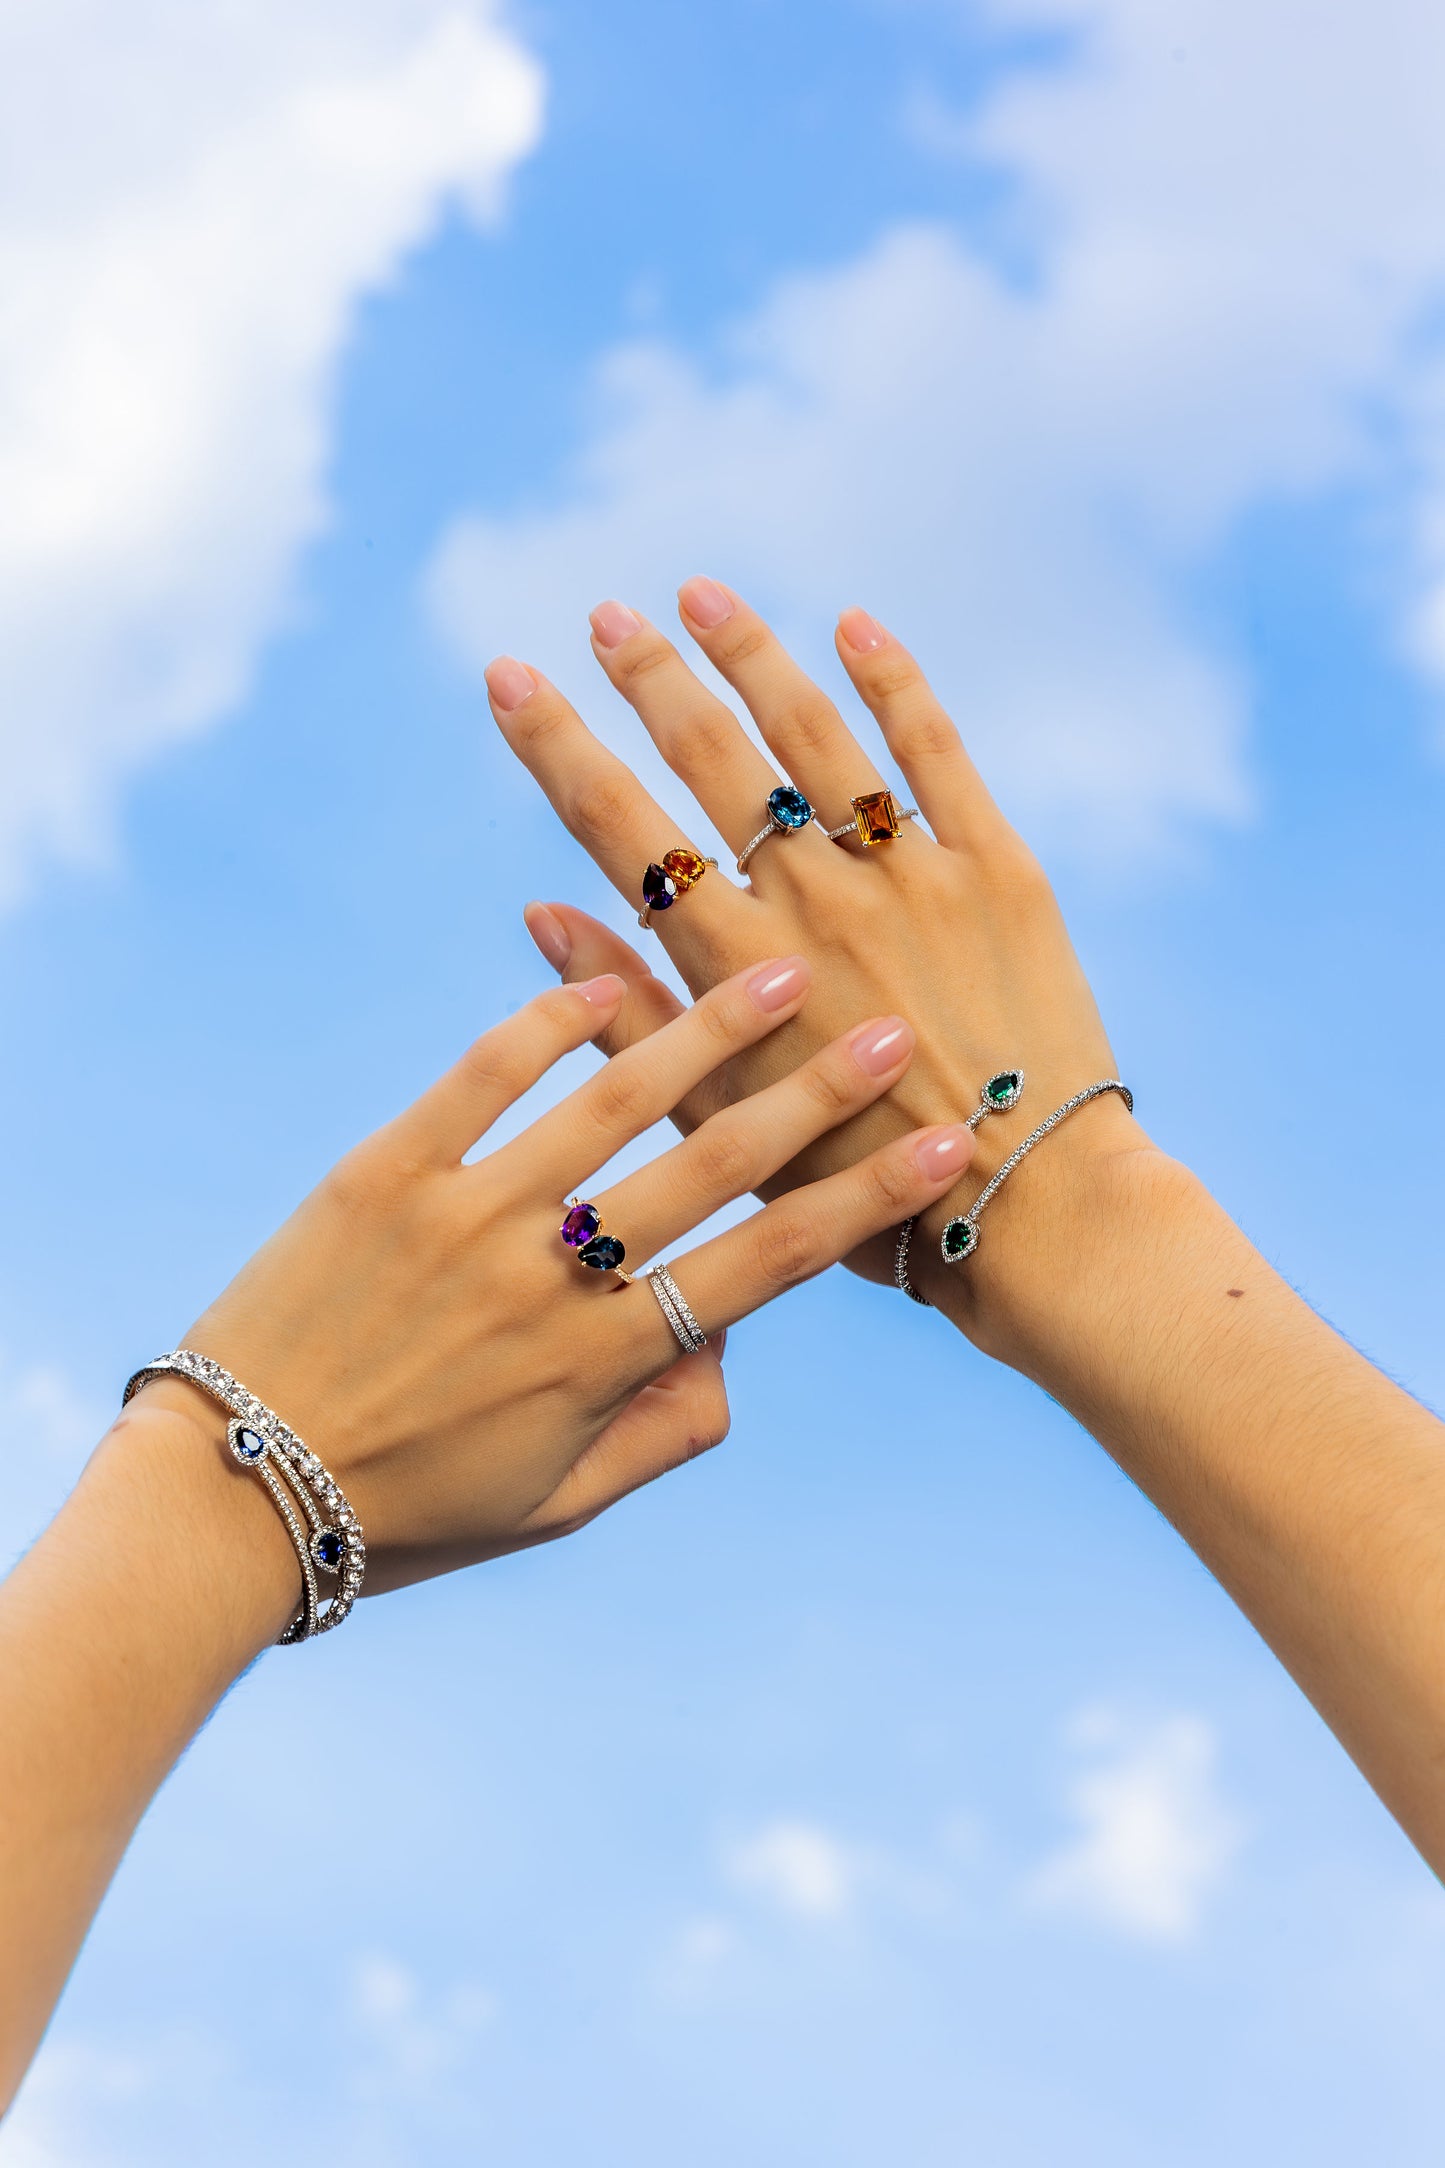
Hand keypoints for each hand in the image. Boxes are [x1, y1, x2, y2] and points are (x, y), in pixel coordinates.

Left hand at [131, 958, 972, 1611]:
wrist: (227, 1494)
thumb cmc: (406, 1510)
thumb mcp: (556, 1506)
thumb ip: (664, 1430)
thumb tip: (735, 1341)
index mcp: (599, 1364)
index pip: (765, 1268)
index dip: (866, 1206)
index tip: (950, 1155)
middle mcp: (547, 1278)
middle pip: (710, 1169)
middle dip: (815, 1098)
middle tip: (897, 1035)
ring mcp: (464, 1213)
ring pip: (610, 1101)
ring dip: (706, 1033)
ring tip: (781, 975)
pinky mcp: (384, 1169)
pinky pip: (482, 1075)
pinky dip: (549, 1022)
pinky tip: (605, 983)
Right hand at [486, 587, 1154, 1337]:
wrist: (1031, 1210)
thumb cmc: (862, 1192)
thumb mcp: (721, 1122)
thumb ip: (629, 1016)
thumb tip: (541, 914)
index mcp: (735, 966)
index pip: (619, 826)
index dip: (556, 744)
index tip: (509, 676)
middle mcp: (814, 903)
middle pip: (710, 758)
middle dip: (647, 677)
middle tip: (605, 614)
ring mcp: (910, 876)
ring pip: (815, 734)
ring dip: (751, 656)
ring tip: (702, 593)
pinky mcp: (999, 869)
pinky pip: (937, 753)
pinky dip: (895, 684)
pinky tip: (853, 625)